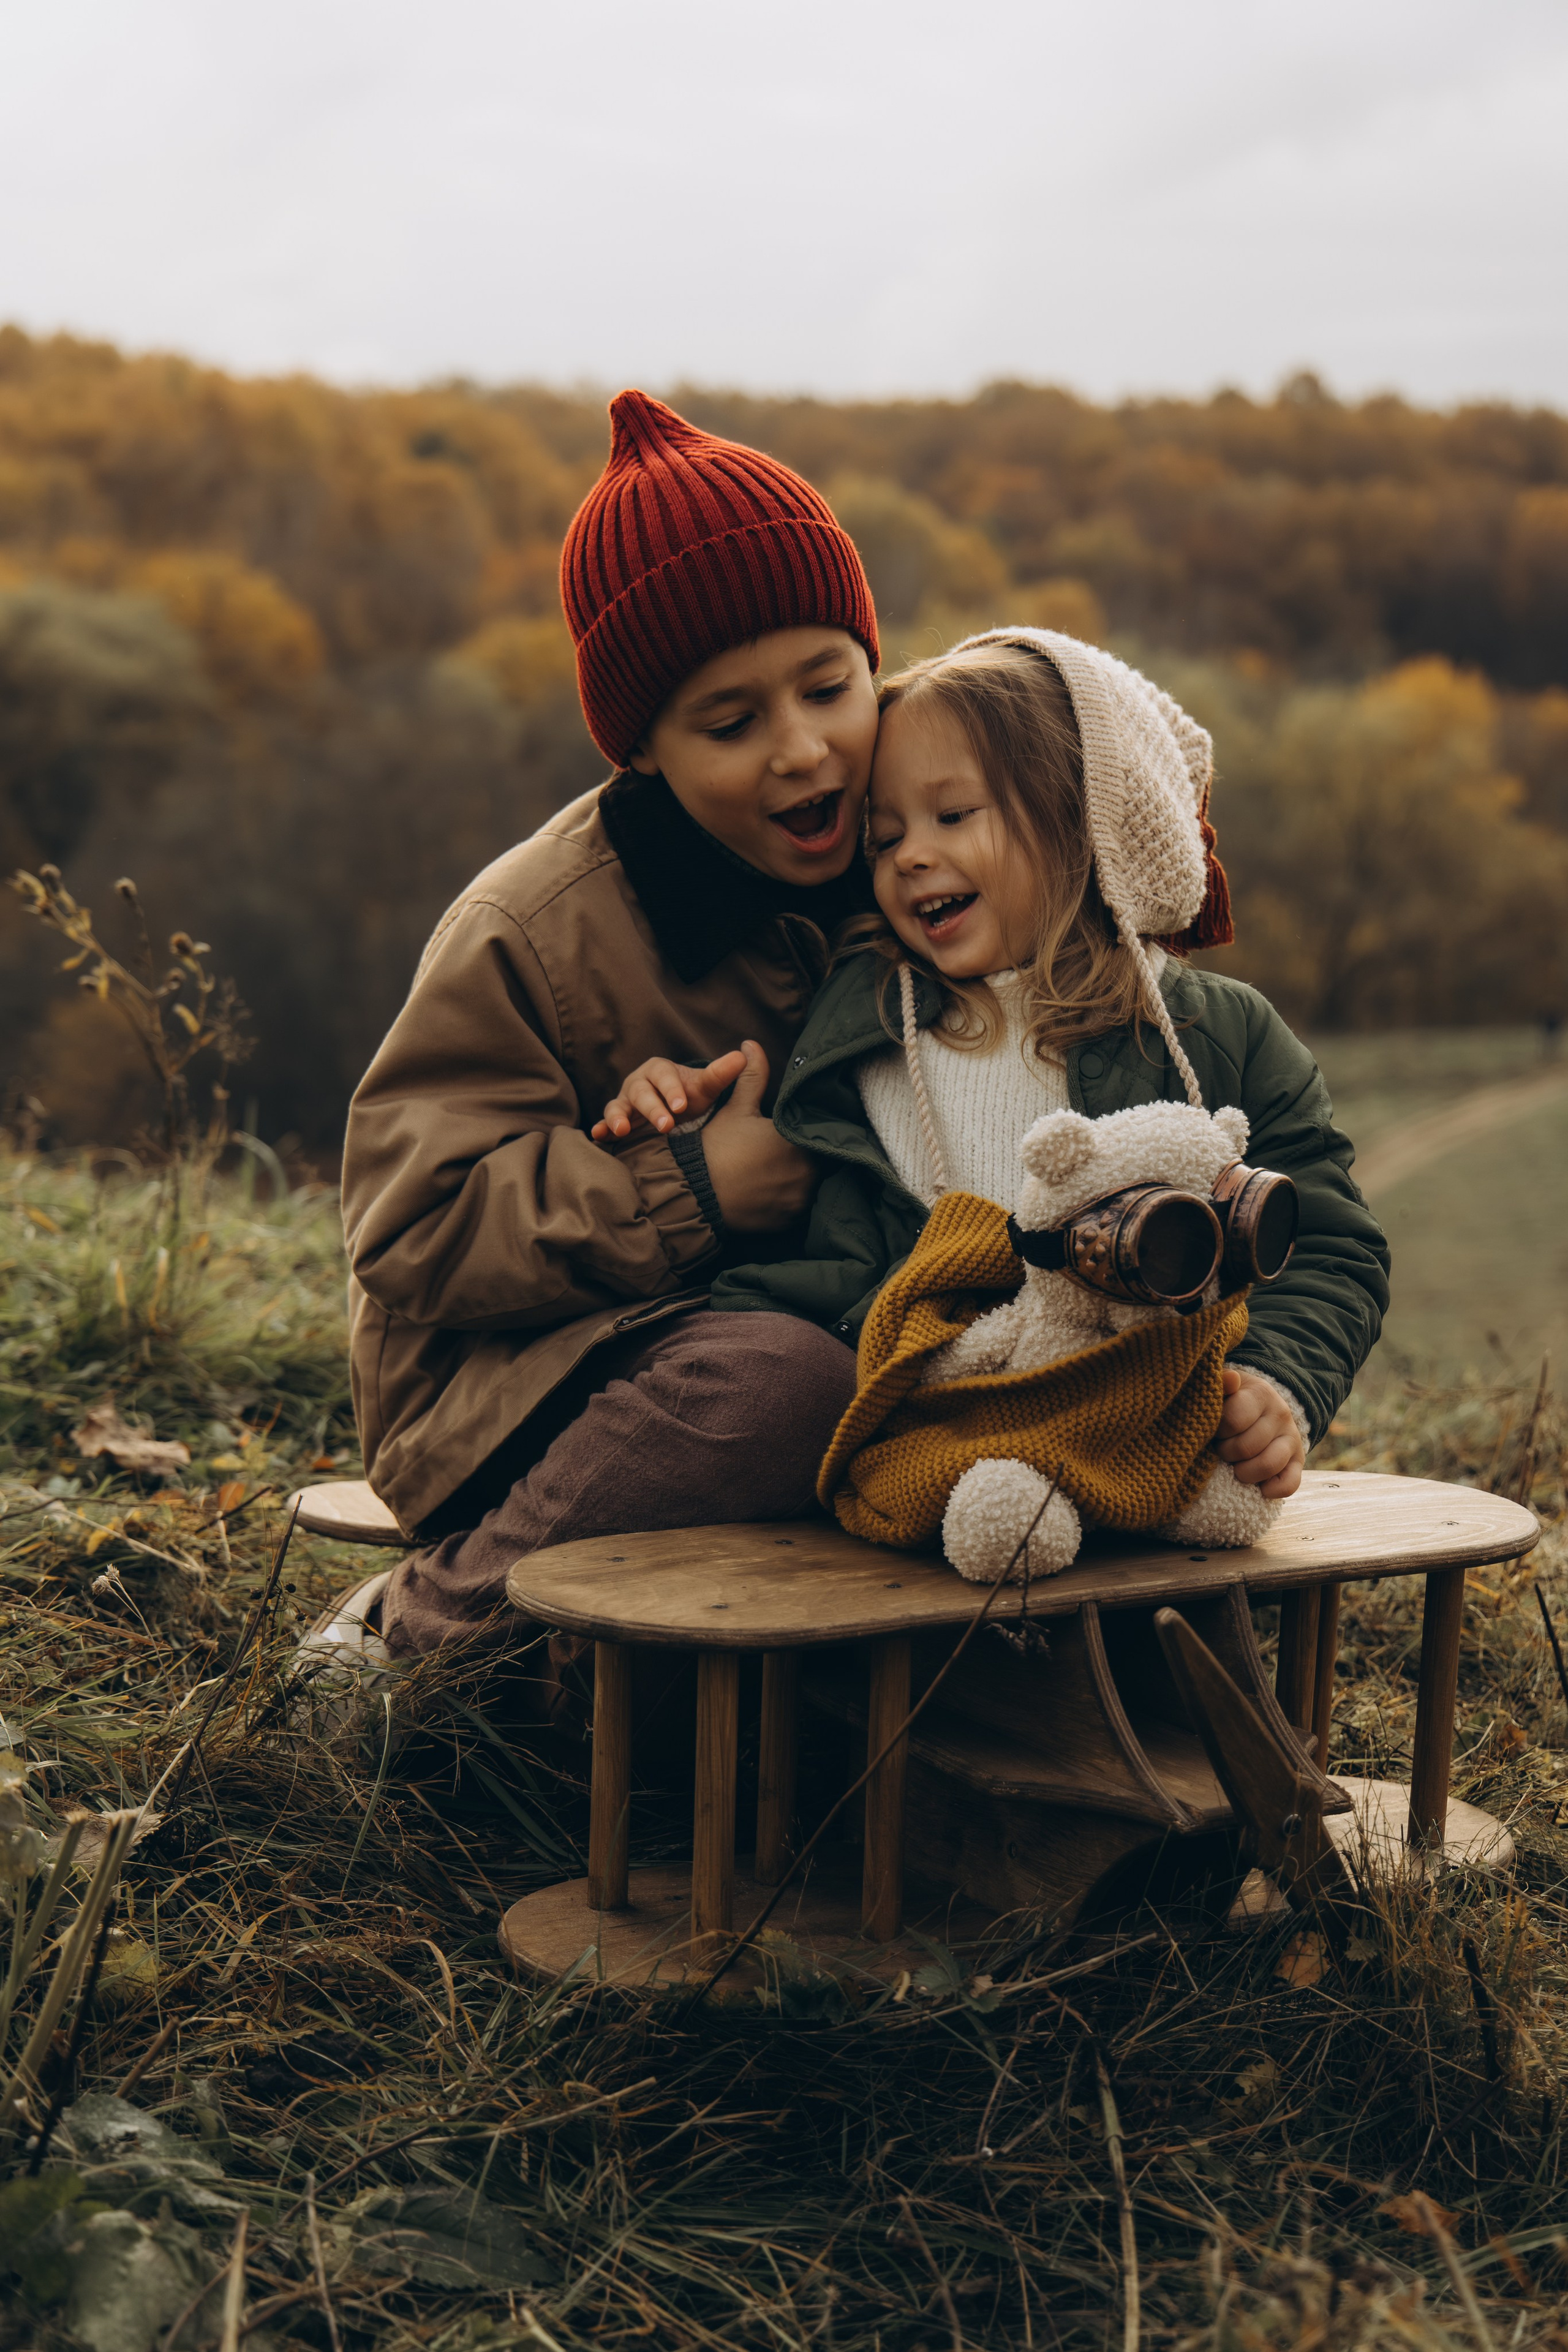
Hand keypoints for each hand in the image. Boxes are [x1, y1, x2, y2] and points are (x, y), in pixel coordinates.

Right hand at [592, 1048, 747, 1140]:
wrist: (673, 1112)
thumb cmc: (688, 1097)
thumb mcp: (705, 1087)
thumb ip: (722, 1073)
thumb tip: (744, 1055)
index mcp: (659, 1070)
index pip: (664, 1076)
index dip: (671, 1089)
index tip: (682, 1105)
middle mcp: (638, 1083)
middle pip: (641, 1092)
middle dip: (652, 1108)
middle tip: (666, 1125)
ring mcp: (624, 1102)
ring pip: (618, 1106)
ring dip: (618, 1117)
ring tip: (622, 1130)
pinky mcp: (616, 1120)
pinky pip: (605, 1123)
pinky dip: (601, 1129)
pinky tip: (598, 1137)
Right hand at [696, 1040, 818, 1232]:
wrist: (695, 1193)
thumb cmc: (717, 1147)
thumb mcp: (736, 1107)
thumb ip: (752, 1076)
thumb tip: (752, 1044)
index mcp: (799, 1140)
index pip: (824, 1132)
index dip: (818, 1130)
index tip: (809, 1128)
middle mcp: (808, 1172)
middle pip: (825, 1160)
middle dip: (815, 1153)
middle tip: (801, 1148)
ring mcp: (801, 1200)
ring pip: (818, 1185)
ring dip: (810, 1177)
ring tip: (792, 1170)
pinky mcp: (790, 1221)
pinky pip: (805, 1207)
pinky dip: (798, 1198)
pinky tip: (782, 1190)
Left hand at [1214, 1366, 1304, 1499]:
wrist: (1260, 1406)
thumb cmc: (1231, 1399)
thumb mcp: (1223, 1387)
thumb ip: (1220, 1384)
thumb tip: (1231, 1379)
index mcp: (1260, 1393)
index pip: (1233, 1419)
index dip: (1217, 1431)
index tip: (1213, 1431)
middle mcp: (1280, 1414)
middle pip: (1246, 1447)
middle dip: (1225, 1453)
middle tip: (1220, 1449)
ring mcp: (1292, 1439)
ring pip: (1268, 1465)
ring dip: (1243, 1473)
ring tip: (1234, 1466)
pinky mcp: (1298, 1462)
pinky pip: (1290, 1483)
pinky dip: (1271, 1490)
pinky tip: (1257, 1487)